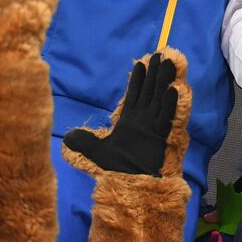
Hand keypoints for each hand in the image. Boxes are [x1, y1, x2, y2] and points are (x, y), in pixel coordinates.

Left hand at [63, 53, 182, 176]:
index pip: (136, 94)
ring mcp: (153, 127)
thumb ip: (84, 141)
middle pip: (151, 91)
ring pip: (160, 99)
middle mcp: (144, 121)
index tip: (141, 62)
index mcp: (131, 121)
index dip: (139, 79)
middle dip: (155, 72)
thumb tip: (68, 136)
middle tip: (159, 53)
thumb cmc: (117, 170)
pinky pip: (166, 118)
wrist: (130, 188)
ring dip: (164, 82)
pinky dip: (169, 105)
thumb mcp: (96, 152)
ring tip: (168, 63)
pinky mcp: (160, 137)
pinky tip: (173, 91)